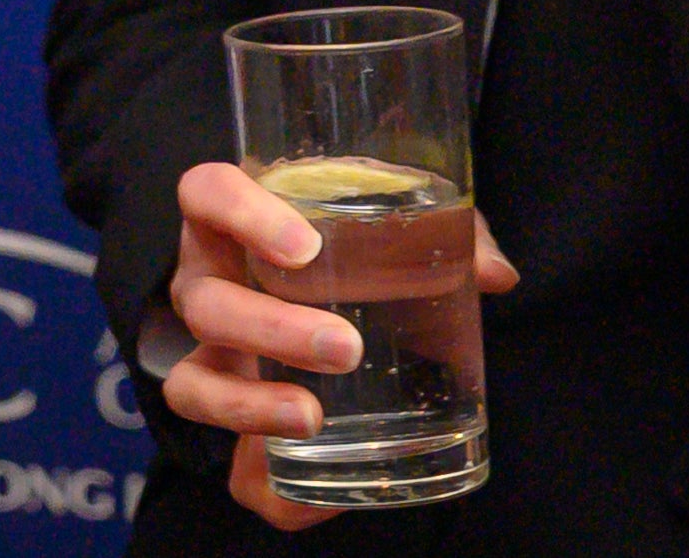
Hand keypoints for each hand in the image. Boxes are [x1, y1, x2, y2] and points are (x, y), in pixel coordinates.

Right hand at [156, 162, 516, 535]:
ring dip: (248, 404)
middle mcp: (209, 286)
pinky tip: (325, 495)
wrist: (331, 315)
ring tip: (312, 417)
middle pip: (203, 302)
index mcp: (237, 224)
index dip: (241, 215)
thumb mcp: (398, 231)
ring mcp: (210, 359)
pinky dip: (269, 489)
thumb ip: (448, 237)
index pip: (208, 194)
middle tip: (343, 347)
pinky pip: (234, 471)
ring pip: (192, 386)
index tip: (304, 248)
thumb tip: (496, 274)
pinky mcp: (239, 431)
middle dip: (268, 327)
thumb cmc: (356, 255)